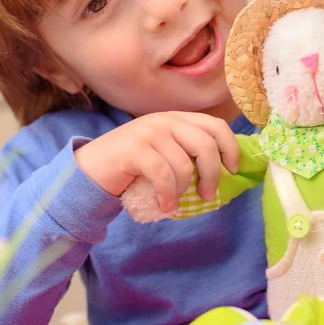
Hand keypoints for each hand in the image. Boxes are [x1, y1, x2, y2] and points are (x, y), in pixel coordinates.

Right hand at [74, 112, 238, 212]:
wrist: (91, 168)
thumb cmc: (132, 163)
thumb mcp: (164, 149)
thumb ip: (187, 150)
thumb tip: (223, 168)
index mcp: (177, 118)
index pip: (216, 126)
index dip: (230, 148)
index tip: (232, 170)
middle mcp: (165, 120)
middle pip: (206, 145)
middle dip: (212, 174)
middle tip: (207, 195)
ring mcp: (149, 132)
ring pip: (184, 165)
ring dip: (183, 190)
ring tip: (174, 202)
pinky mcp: (134, 149)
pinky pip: (163, 176)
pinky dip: (168, 195)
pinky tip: (164, 205)